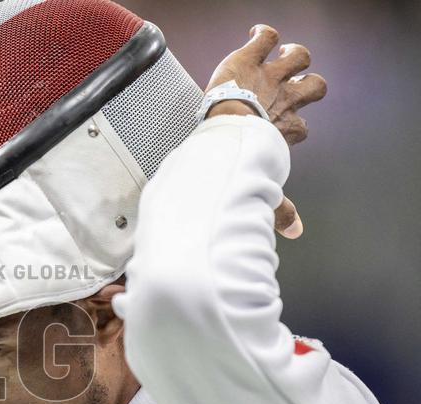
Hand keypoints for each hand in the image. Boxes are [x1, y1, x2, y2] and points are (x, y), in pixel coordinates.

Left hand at [205, 25, 325, 238]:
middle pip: (315, 86)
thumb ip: (280, 209)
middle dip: (307, 84)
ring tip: (279, 58)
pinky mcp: (250, 58)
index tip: (276, 130)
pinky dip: (262, 35)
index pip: (300, 126)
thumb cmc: (240, 163)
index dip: (293, 127)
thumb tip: (296, 233)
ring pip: (298, 55)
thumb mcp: (264, 187)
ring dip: (292, 55)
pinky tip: (254, 38)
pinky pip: (266, 36)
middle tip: (287, 87)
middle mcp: (283, 101)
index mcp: (285, 131)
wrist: (224, 136)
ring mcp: (268, 78)